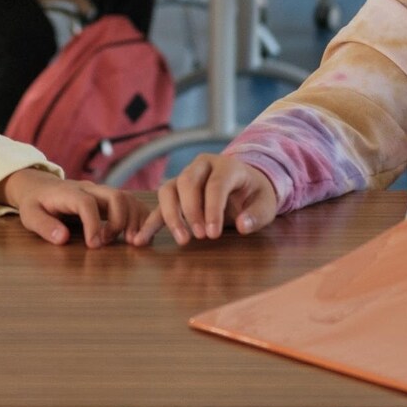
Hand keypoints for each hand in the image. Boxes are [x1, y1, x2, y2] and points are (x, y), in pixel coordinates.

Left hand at [0, 168, 147, 247]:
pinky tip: (139, 235)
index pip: (86, 203)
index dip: (93, 224)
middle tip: (110, 243)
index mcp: (68, 192)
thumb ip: (44, 225)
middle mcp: (89, 189)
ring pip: (126, 198)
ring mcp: (101, 192)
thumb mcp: (30, 215)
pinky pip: (131, 203)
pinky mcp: (109, 198)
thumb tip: (61, 238)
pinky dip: (139, 217)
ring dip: (133, 220)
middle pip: (114, 196)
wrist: (41, 186)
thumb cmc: (36, 203)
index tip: (94, 245)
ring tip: (132, 242)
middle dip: (119, 221)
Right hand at [135, 154, 278, 245]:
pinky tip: (140, 239)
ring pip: (168, 190)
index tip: (213, 234)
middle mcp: (202, 166)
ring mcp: (185, 177)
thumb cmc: (255, 195)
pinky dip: (149, 222)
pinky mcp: (174, 193)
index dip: (212, 209)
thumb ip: (257, 215)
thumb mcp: (266, 204)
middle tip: (200, 237)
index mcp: (226, 165)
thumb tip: (242, 226)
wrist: (246, 186)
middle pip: (187, 182)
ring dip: (172, 215)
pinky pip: (158, 205)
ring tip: (182, 240)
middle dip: (191, 210)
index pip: (215, 184)